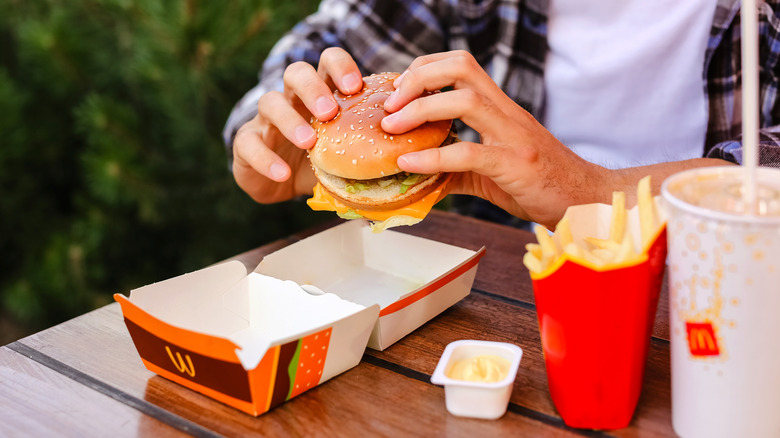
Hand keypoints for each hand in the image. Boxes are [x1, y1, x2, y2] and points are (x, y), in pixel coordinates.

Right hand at [232, 47, 363, 203]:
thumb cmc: (323, 159)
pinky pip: (249, 143)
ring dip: (290, 119)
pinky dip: (265, 159)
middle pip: (296, 73)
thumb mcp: (350, 152)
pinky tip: (283, 174)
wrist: (282, 182)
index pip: (328, 63)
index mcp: (321, 92)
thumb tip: (423, 163)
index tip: (356, 86)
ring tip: (309, 140)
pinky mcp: (246, 143)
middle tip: (330, 111)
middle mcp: (292, 99)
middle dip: (314, 88)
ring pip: (269, 101)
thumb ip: (377, 149)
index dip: (341, 67)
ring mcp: (266, 120)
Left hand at [381, 51, 610, 227]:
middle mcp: (507, 113)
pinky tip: (409, 164)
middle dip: (417, 78)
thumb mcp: (491, 172)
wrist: (585, 201)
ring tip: (391, 128)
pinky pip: (470, 153)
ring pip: (465, 101)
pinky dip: (433, 158)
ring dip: (420, 110)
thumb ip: (455, 168)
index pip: (460, 64)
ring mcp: (513, 136)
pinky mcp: (516, 165)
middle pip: (460, 67)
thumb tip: (416, 176)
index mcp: (500, 108)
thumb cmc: (539, 184)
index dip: (424, 69)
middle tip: (389, 106)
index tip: (398, 93)